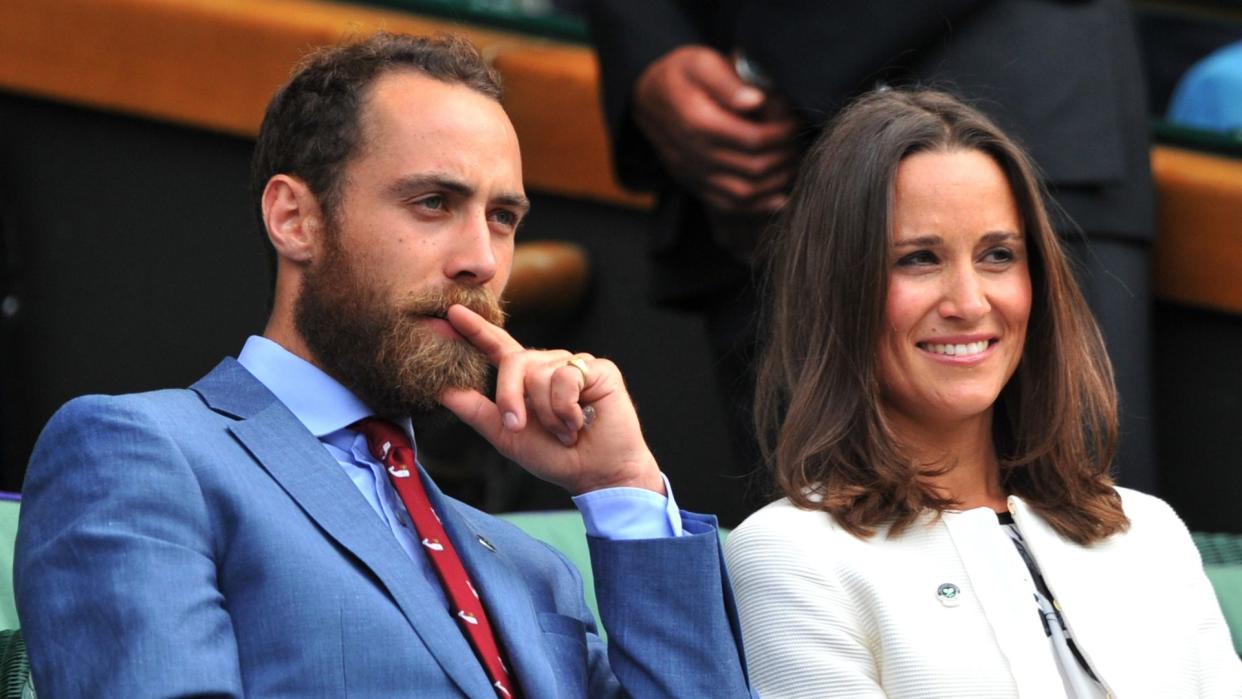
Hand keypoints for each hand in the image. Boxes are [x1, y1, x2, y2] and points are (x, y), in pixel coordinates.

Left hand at [437, 305, 663, 495]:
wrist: (597, 474)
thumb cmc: (556, 457)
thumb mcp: (507, 436)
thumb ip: (476, 411)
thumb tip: (442, 391)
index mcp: (527, 378)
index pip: (499, 347)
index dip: (477, 330)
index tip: (454, 312)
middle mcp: (549, 366)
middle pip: (515, 362)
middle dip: (511, 397)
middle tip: (520, 426)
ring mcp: (574, 365)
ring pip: (541, 374)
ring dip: (548, 413)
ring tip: (565, 430)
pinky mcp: (599, 369)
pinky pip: (567, 378)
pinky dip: (567, 408)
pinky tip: (580, 422)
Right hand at [633, 45, 799, 212]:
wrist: (645, 96)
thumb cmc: (679, 73)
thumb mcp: (701, 62)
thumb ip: (727, 81)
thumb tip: (756, 100)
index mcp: (697, 122)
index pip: (752, 139)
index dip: (781, 133)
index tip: (795, 122)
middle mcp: (692, 154)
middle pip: (752, 168)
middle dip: (783, 158)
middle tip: (799, 143)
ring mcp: (691, 173)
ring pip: (742, 194)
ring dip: (774, 184)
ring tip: (792, 166)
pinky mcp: (692, 184)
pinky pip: (727, 206)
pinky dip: (756, 206)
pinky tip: (777, 197)